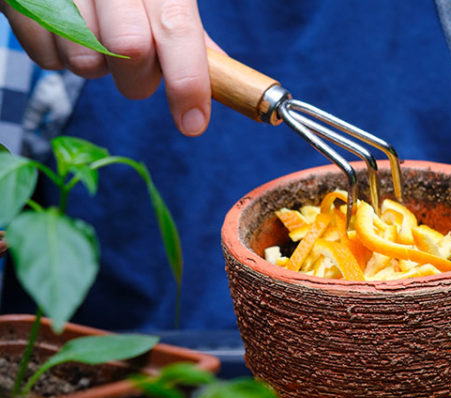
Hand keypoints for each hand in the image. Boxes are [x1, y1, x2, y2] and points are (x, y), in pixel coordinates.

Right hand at [1, 0, 214, 135]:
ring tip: (92, 36)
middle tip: (132, 65)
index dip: (189, 82)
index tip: (193, 124)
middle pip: (131, 51)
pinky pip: (46, 60)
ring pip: (85, 63)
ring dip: (95, 66)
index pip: (178, 29)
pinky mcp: (20, 1)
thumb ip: (184, 33)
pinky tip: (62, 30)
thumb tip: (222, 77)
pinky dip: (59, 58)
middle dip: (137, 77)